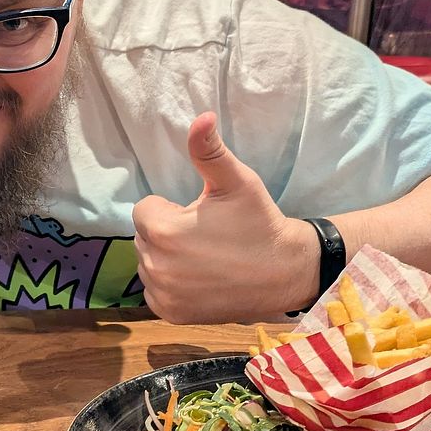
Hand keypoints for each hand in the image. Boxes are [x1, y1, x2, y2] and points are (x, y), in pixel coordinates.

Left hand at [132, 112, 317, 322]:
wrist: (286, 273)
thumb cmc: (259, 222)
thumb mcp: (236, 181)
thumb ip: (209, 150)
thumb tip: (201, 117)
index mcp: (163, 230)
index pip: (144, 210)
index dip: (170, 209)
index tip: (200, 216)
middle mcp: (155, 265)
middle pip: (144, 237)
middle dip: (166, 233)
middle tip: (206, 237)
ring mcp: (163, 293)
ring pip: (148, 264)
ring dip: (166, 258)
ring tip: (205, 258)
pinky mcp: (171, 314)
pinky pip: (155, 291)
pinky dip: (170, 285)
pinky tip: (199, 279)